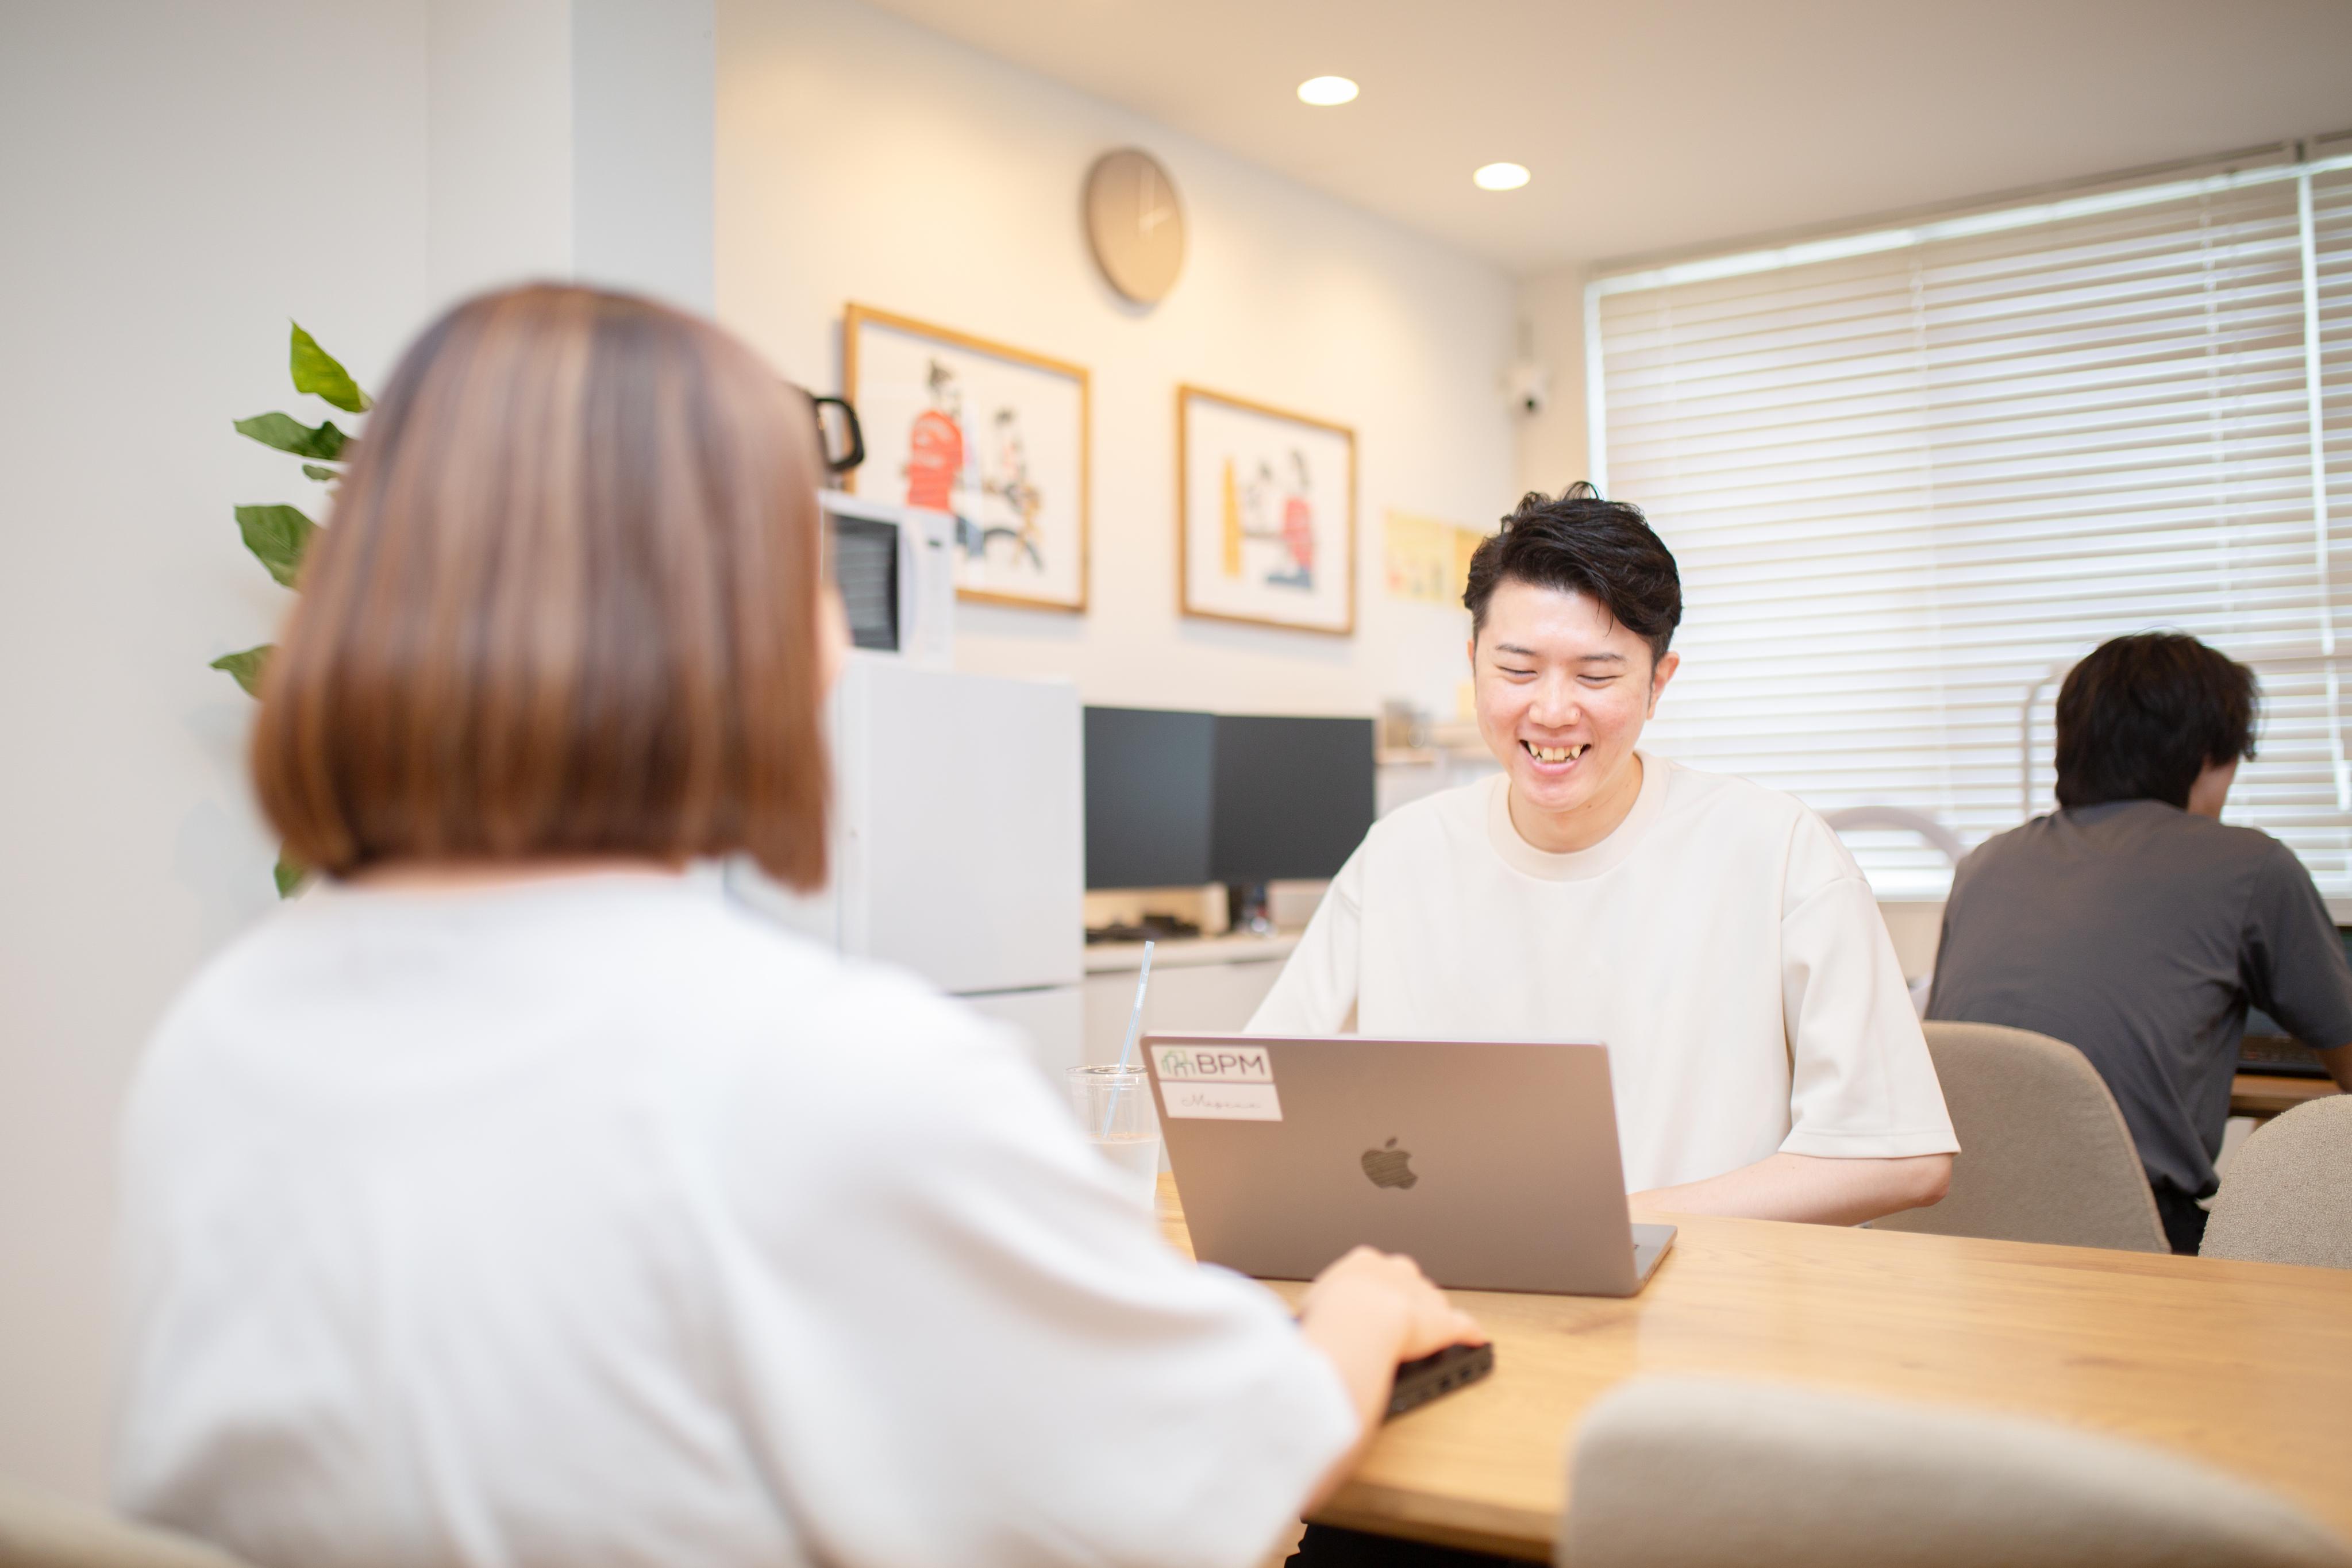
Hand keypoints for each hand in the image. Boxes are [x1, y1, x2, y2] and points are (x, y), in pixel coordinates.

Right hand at [1300, 1246, 1484, 1362]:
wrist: (1360, 1319)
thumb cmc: (1331, 1312)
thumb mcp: (1312, 1304)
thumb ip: (1320, 1307)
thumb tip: (1314, 1319)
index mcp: (1364, 1261)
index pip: (1371, 1269)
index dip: (1367, 1290)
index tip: (1362, 1305)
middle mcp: (1397, 1271)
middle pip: (1406, 1280)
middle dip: (1400, 1296)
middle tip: (1387, 1319)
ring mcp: (1423, 1294)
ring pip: (1431, 1301)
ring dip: (1426, 1316)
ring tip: (1418, 1337)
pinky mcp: (1444, 1321)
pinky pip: (1463, 1326)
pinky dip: (1470, 1332)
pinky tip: (1476, 1339)